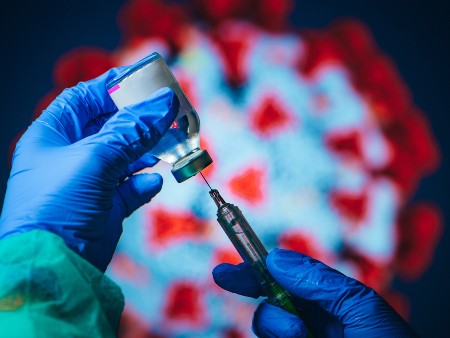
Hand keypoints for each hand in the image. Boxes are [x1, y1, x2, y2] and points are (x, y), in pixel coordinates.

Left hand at [0, 68, 178, 271]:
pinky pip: (132, 186)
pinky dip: (145, 182)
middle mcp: (70, 156)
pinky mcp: (106, 206)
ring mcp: (90, 182)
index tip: (145, 80)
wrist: (55, 267)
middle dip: (140, 119)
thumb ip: (132, 130)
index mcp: (53, 135)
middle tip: (171, 112)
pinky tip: (154, 180)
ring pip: (126, 156)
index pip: (84, 99)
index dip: (113, 86)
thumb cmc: (58, 205)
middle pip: (111, 126)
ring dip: (150, 150)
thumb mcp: (95, 158)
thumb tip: (163, 102)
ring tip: (174, 142)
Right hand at [213, 249, 417, 337]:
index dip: (257, 269)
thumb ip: (320, 281)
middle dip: (251, 286)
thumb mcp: (361, 308)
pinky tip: (296, 337)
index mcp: (330, 305)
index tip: (230, 267)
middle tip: (226, 276)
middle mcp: (312, 325)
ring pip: (266, 326)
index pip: (287, 280)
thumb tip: (277, 258)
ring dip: (275, 323)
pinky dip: (276, 334)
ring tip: (300, 334)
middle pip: (269, 300)